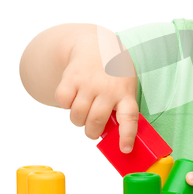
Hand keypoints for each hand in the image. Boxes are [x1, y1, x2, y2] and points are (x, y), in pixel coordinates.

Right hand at [54, 32, 138, 152]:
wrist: (97, 44)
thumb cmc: (113, 73)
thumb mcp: (125, 86)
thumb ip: (119, 107)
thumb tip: (111, 135)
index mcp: (126, 93)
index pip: (129, 118)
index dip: (127, 136)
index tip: (125, 149)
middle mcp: (108, 88)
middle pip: (96, 121)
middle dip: (91, 132)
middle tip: (92, 129)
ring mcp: (89, 83)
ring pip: (77, 115)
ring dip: (78, 120)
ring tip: (83, 111)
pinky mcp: (71, 77)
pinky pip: (63, 102)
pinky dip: (65, 105)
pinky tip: (73, 97)